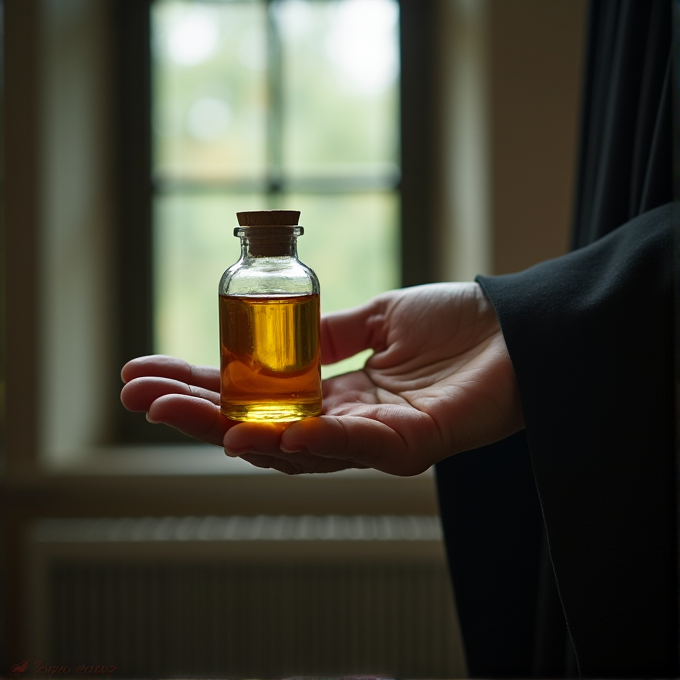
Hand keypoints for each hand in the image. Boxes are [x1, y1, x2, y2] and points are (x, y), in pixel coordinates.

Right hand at [120, 282, 522, 475]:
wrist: (520, 327)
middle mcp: (348, 423)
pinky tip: (261, 432)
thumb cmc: (457, 323)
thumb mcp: (379, 317)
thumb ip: (333, 333)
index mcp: (337, 392)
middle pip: (261, 427)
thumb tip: (284, 329)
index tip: (149, 372)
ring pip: (294, 447)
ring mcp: (377, 440)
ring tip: (182, 415)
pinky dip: (309, 440)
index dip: (203, 385)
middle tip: (139, 398)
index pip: (258, 395)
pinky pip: (354, 449)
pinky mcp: (413, 446)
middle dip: (198, 414)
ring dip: (235, 432)